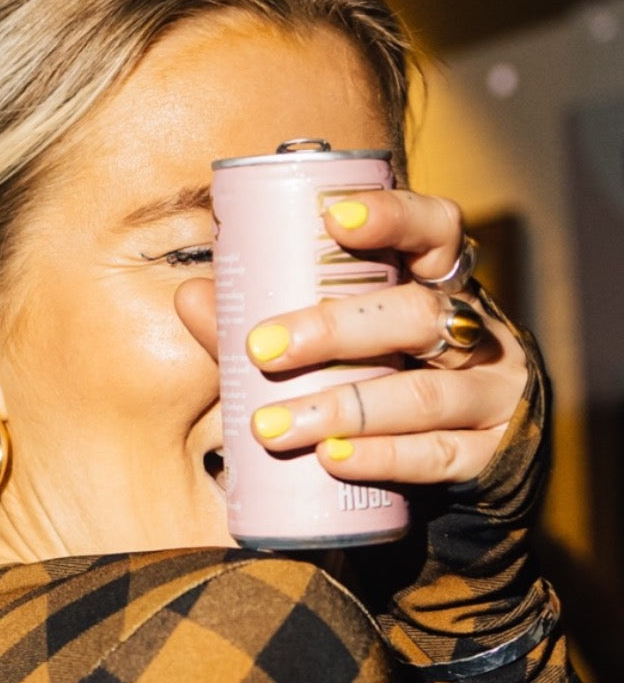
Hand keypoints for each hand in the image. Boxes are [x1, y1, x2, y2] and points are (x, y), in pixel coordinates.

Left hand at [175, 189, 529, 486]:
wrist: (456, 466)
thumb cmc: (378, 378)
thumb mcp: (334, 344)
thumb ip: (267, 321)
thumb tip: (191, 295)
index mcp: (436, 283)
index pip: (435, 229)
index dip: (394, 216)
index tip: (334, 219)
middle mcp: (473, 329)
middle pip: (415, 314)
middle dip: (334, 329)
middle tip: (261, 349)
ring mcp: (491, 392)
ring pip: (423, 394)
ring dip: (341, 408)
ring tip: (272, 426)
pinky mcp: (491, 453)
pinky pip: (436, 455)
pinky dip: (381, 457)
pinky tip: (332, 459)